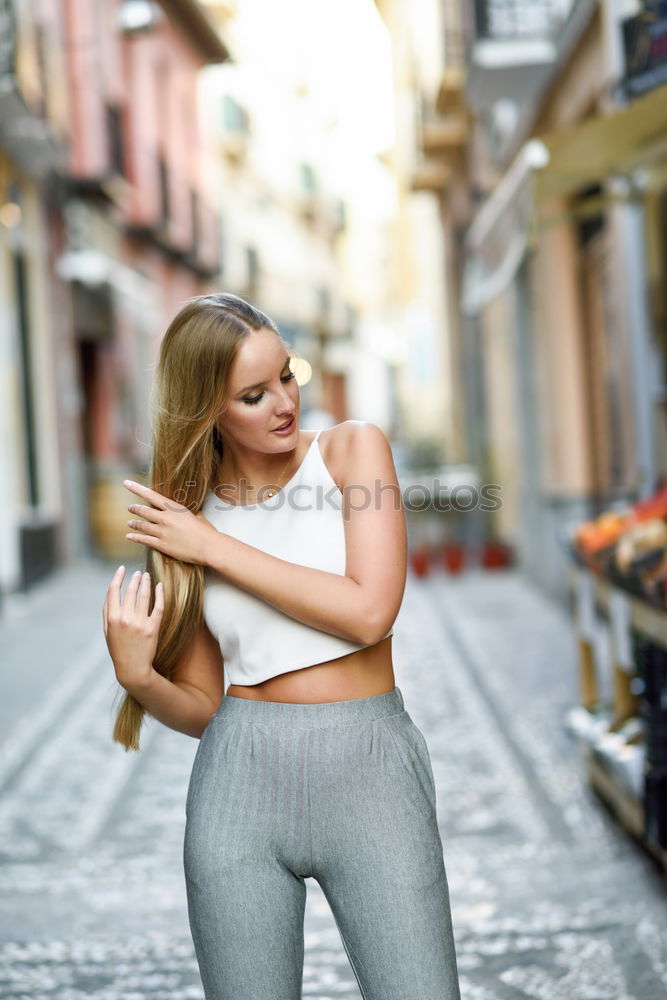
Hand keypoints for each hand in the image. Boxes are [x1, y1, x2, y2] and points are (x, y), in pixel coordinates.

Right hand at [103, 566, 163, 690]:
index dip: (118, 576)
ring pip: (144, 595)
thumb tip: (110, 592)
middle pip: (130, 590)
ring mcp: (140, 623)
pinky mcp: (153, 628)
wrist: (132, 668)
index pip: (113, 590)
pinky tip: (159, 586)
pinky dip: (159, 594)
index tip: (122, 569)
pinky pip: (158, 606)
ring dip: (146, 582)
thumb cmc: (118, 648)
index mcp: (112, 618)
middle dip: (134, 578)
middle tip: (138, 573)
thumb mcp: (107, 630)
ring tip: (147, 576)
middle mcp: (125, 619)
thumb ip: (107, 611)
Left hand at [123, 479, 217, 564]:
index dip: (137, 488)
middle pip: (143, 511)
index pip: (151, 495)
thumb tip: (192, 513)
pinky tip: (129, 536)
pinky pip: (144, 540)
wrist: (208, 546)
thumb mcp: (197, 517)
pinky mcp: (161, 545)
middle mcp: (165, 518)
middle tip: (130, 508)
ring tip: (130, 523)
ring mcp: (162, 532)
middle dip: (134, 509)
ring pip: (142, 525)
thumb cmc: (206, 531)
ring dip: (134, 523)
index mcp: (174, 508)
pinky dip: (135, 537)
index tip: (126, 483)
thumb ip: (189, 514)